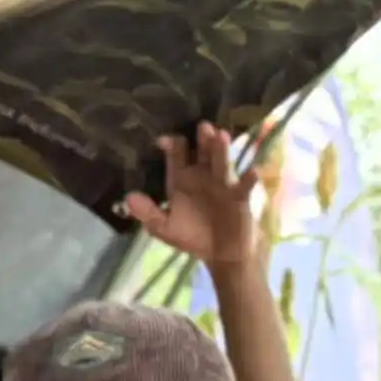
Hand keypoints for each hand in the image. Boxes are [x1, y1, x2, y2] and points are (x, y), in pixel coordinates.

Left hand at [125, 121, 269, 274]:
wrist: (221, 254)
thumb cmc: (192, 236)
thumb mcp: (165, 227)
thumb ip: (148, 213)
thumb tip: (128, 198)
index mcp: (182, 180)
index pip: (176, 158)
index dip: (171, 148)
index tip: (164, 140)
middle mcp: (202, 176)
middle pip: (202, 153)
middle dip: (202, 141)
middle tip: (202, 126)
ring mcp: (222, 183)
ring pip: (222, 163)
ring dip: (221, 150)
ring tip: (221, 136)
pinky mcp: (240, 196)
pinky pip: (245, 186)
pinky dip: (249, 179)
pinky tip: (252, 171)